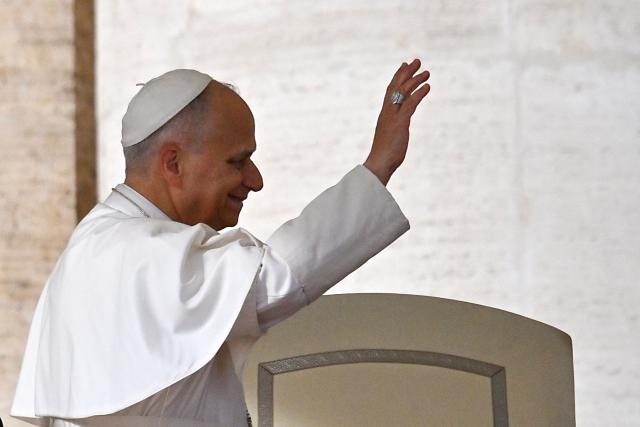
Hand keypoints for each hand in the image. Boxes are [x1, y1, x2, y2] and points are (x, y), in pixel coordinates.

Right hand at [364, 59, 430, 184]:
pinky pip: (410, 104)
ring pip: (403, 92)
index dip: (397, 77)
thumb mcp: (391, 138)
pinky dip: (419, 94)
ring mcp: (393, 117)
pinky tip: (428, 87)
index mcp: (385, 114)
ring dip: (415, 80)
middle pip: (396, 86)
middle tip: (416, 61)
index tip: (404, 66)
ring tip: (427, 72)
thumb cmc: (384, 155)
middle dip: (406, 72)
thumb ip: (395, 129)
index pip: (390, 91)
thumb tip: (399, 130)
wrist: (379, 164)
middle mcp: (387, 112)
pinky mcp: (400, 123)